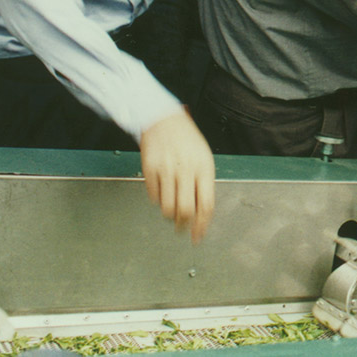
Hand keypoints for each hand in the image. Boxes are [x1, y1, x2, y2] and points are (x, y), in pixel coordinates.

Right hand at [140, 108, 215, 243]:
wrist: (163, 119)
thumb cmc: (187, 141)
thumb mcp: (203, 159)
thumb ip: (203, 185)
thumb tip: (202, 215)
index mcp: (204, 168)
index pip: (206, 205)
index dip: (202, 226)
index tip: (197, 237)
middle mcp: (186, 170)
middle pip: (186, 211)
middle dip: (183, 225)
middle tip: (181, 229)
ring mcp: (167, 170)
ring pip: (167, 208)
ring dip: (169, 215)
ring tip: (171, 211)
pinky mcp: (150, 169)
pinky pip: (153, 196)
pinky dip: (157, 200)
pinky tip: (161, 193)